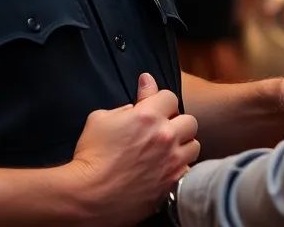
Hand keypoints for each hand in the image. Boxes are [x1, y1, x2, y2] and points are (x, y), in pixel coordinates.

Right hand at [67, 73, 199, 224]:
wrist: (89, 195)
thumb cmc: (91, 156)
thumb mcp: (100, 119)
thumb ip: (125, 105)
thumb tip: (144, 88)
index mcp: (147, 116)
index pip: (170, 97)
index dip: (160, 102)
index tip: (153, 109)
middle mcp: (165, 136)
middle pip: (189, 121)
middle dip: (176, 123)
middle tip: (162, 131)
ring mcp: (172, 161)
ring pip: (194, 145)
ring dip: (183, 145)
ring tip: (169, 150)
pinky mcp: (173, 182)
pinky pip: (188, 168)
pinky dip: (180, 167)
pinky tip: (166, 168)